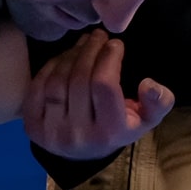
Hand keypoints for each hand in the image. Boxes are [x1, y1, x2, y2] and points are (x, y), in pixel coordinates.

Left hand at [23, 29, 173, 158]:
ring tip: (84, 42)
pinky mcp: (32, 126)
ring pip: (58, 81)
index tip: (115, 43)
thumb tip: (149, 84)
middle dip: (90, 50)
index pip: (104, 86)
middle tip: (98, 35)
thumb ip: (158, 103)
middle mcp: (78, 135)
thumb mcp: (145, 120)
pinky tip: (65, 56)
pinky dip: (52, 66)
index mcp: (109, 132)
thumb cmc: (118, 127)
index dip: (108, 58)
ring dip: (71, 54)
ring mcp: (51, 133)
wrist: (82, 154)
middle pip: (80, 80)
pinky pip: (38, 87)